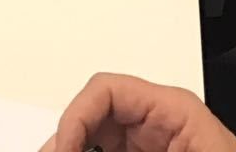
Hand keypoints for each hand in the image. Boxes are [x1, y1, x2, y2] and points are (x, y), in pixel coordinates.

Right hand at [40, 74, 235, 151]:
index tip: (61, 148)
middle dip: (67, 139)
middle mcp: (159, 121)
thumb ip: (120, 150)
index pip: (106, 89)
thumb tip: (74, 148)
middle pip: (94, 115)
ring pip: (95, 138)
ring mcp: (152, 143)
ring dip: (74, 148)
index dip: (75, 117)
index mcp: (173, 109)